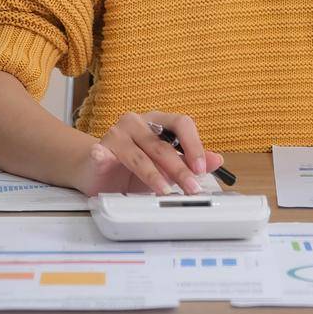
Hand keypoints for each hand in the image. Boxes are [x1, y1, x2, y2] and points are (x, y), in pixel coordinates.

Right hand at [69, 111, 223, 195]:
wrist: (96, 168)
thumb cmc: (132, 166)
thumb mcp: (165, 165)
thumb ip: (189, 161)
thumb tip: (216, 160)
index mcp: (157, 122)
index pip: (181, 124)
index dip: (193, 145)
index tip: (201, 168)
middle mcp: (137, 123)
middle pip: (162, 145)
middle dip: (180, 169)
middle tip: (191, 188)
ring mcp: (116, 134)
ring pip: (139, 155)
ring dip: (154, 175)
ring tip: (165, 191)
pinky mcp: (98, 149)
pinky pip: (102, 154)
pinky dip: (103, 156)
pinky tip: (103, 159)